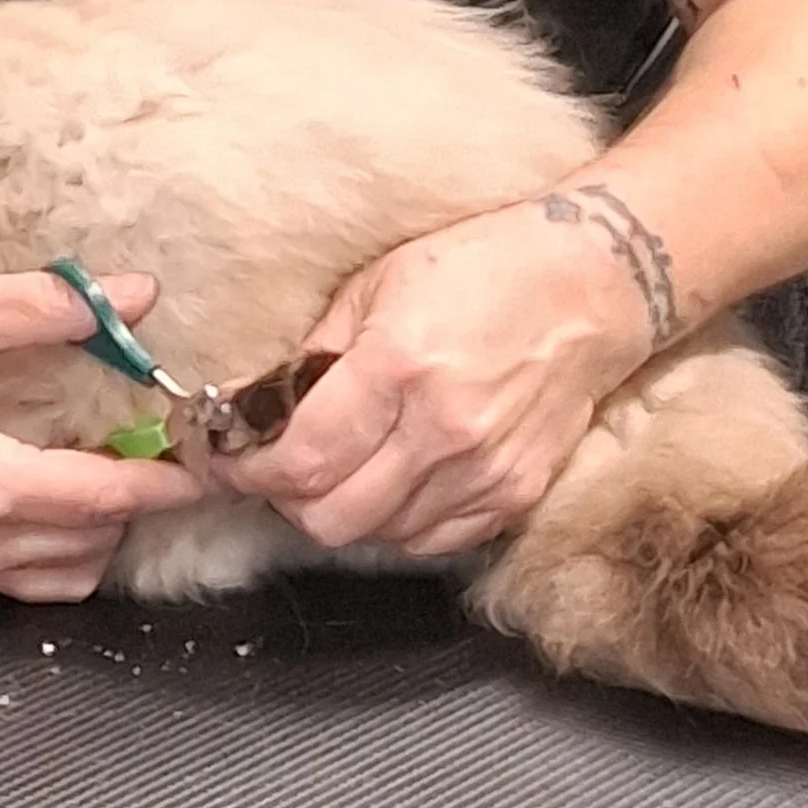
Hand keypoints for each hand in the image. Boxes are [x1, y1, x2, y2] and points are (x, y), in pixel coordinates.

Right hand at [0, 268, 208, 600]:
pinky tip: (49, 497)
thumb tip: (139, 294)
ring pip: (51, 581)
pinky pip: (9, 583)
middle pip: (85, 552)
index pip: (100, 501)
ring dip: (91, 539)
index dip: (162, 482)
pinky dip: (47, 552)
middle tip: (159, 455)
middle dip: (132, 510)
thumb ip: (51, 305)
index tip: (210, 465)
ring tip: (109, 476)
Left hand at [207, 201, 657, 557]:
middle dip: (283, 499)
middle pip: (331, 516)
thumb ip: (315, 353)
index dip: (245, 471)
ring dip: (336, 512)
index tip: (220, 461)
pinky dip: (391, 524)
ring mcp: (484, 472)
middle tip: (267, 468)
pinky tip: (383, 482)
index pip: (302, 458)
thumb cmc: (478, 267)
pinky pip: (429, 540)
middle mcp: (443, 430)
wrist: (587, 285)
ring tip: (327, 470)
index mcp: (400, 365)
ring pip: (376, 538)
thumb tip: (251, 404)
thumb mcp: (377, 282)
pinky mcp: (513, 496)